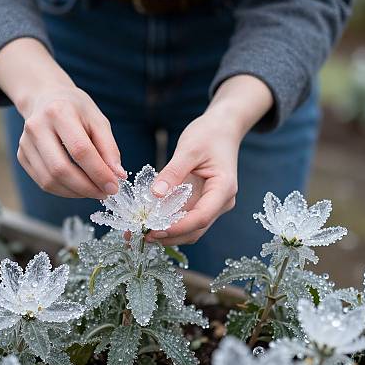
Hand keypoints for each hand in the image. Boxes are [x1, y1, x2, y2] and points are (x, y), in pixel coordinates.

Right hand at [0, 38, 125, 198]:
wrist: (47, 98)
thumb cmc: (77, 110)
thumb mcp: (98, 121)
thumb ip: (109, 149)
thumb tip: (118, 176)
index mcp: (59, 112)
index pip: (80, 150)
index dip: (98, 172)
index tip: (114, 186)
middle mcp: (37, 127)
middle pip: (61, 169)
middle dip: (86, 187)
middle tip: (104, 193)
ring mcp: (25, 142)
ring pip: (50, 180)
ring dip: (76, 192)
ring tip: (94, 190)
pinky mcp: (22, 155)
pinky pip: (43, 182)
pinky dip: (64, 191)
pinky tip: (79, 187)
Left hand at [146, 74, 272, 245]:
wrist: (223, 128)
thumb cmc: (209, 134)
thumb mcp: (189, 149)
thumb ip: (173, 172)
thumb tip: (155, 195)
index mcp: (223, 188)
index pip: (201, 217)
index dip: (177, 228)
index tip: (153, 229)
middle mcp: (221, 201)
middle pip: (195, 229)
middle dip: (169, 236)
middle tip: (141, 235)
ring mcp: (212, 204)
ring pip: (190, 228)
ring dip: (168, 234)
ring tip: (141, 232)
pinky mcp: (202, 202)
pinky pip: (186, 218)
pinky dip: (169, 223)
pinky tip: (150, 221)